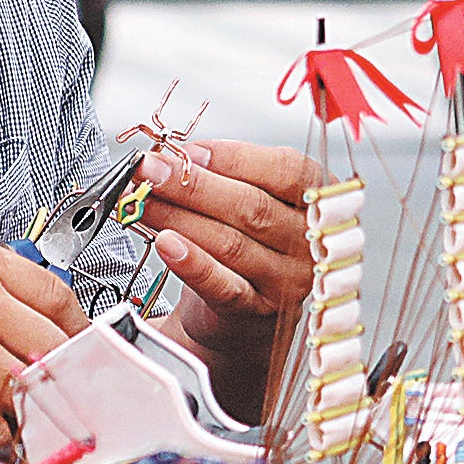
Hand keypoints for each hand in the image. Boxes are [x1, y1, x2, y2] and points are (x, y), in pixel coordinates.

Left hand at [137, 140, 319, 357]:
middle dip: (191, 184)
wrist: (247, 311)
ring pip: (230, 242)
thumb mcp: (252, 198)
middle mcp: (310, 240)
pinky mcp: (256, 310)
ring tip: (144, 201)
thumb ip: (228, 175)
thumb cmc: (251, 242)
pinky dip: (191, 262)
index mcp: (318, 199)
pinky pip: (222, 285)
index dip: (235, 158)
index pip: (287, 170)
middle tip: (150, 170)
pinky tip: (165, 244)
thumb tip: (179, 157)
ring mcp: (287, 279)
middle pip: (251, 206)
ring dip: (178, 217)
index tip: (189, 151)